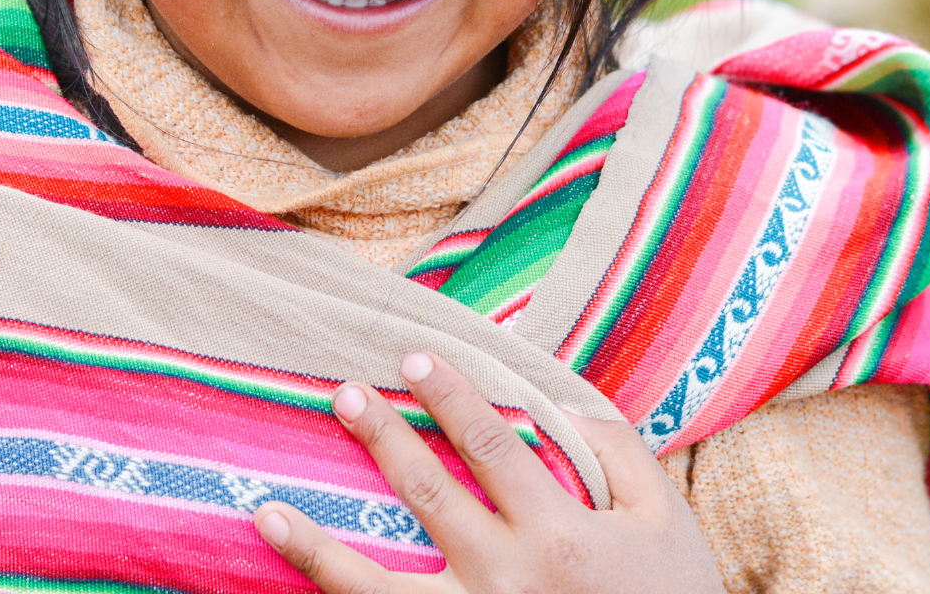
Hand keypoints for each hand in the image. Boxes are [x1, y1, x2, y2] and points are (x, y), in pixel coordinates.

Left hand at [252, 351, 721, 593]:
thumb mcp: (664, 520)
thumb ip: (618, 452)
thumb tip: (560, 403)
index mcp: (557, 534)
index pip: (489, 443)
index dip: (448, 395)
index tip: (412, 358)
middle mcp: (505, 580)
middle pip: (425, 494)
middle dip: (381, 437)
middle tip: (343, 394)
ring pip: (374, 587)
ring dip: (316, 546)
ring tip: (265, 510)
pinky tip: (299, 587)